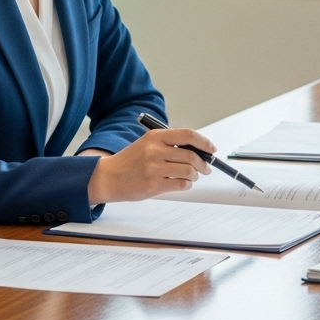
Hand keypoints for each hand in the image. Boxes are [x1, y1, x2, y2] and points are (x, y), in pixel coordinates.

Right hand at [86, 128, 214, 203]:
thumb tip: (199, 150)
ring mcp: (154, 168)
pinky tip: (181, 183)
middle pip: (191, 155)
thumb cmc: (131, 161)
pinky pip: (181, 184)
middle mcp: (155, 150)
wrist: (108, 177)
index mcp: (155, 136)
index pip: (188, 135)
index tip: (211, 149)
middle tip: (205, 168)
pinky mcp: (153, 184)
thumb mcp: (148, 144)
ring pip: (189, 171)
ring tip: (191, 177)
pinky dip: (186, 185)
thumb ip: (170, 144)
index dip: (204, 142)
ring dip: (194, 175)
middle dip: (203, 163)